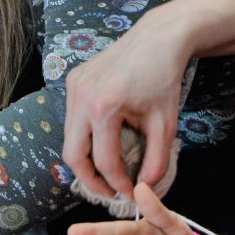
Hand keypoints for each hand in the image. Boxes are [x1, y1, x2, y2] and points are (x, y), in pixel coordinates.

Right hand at [62, 4, 193, 200]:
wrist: (157, 39)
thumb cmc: (163, 79)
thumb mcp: (165, 124)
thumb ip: (156, 161)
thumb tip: (144, 188)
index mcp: (104, 108)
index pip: (104, 161)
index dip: (117, 184)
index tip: (128, 194)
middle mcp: (81, 98)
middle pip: (73, 156)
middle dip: (90, 180)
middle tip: (108, 192)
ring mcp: (73, 87)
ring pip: (69, 138)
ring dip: (84, 159)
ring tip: (105, 172)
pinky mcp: (73, 80)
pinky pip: (71, 119)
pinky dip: (83, 136)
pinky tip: (101, 142)